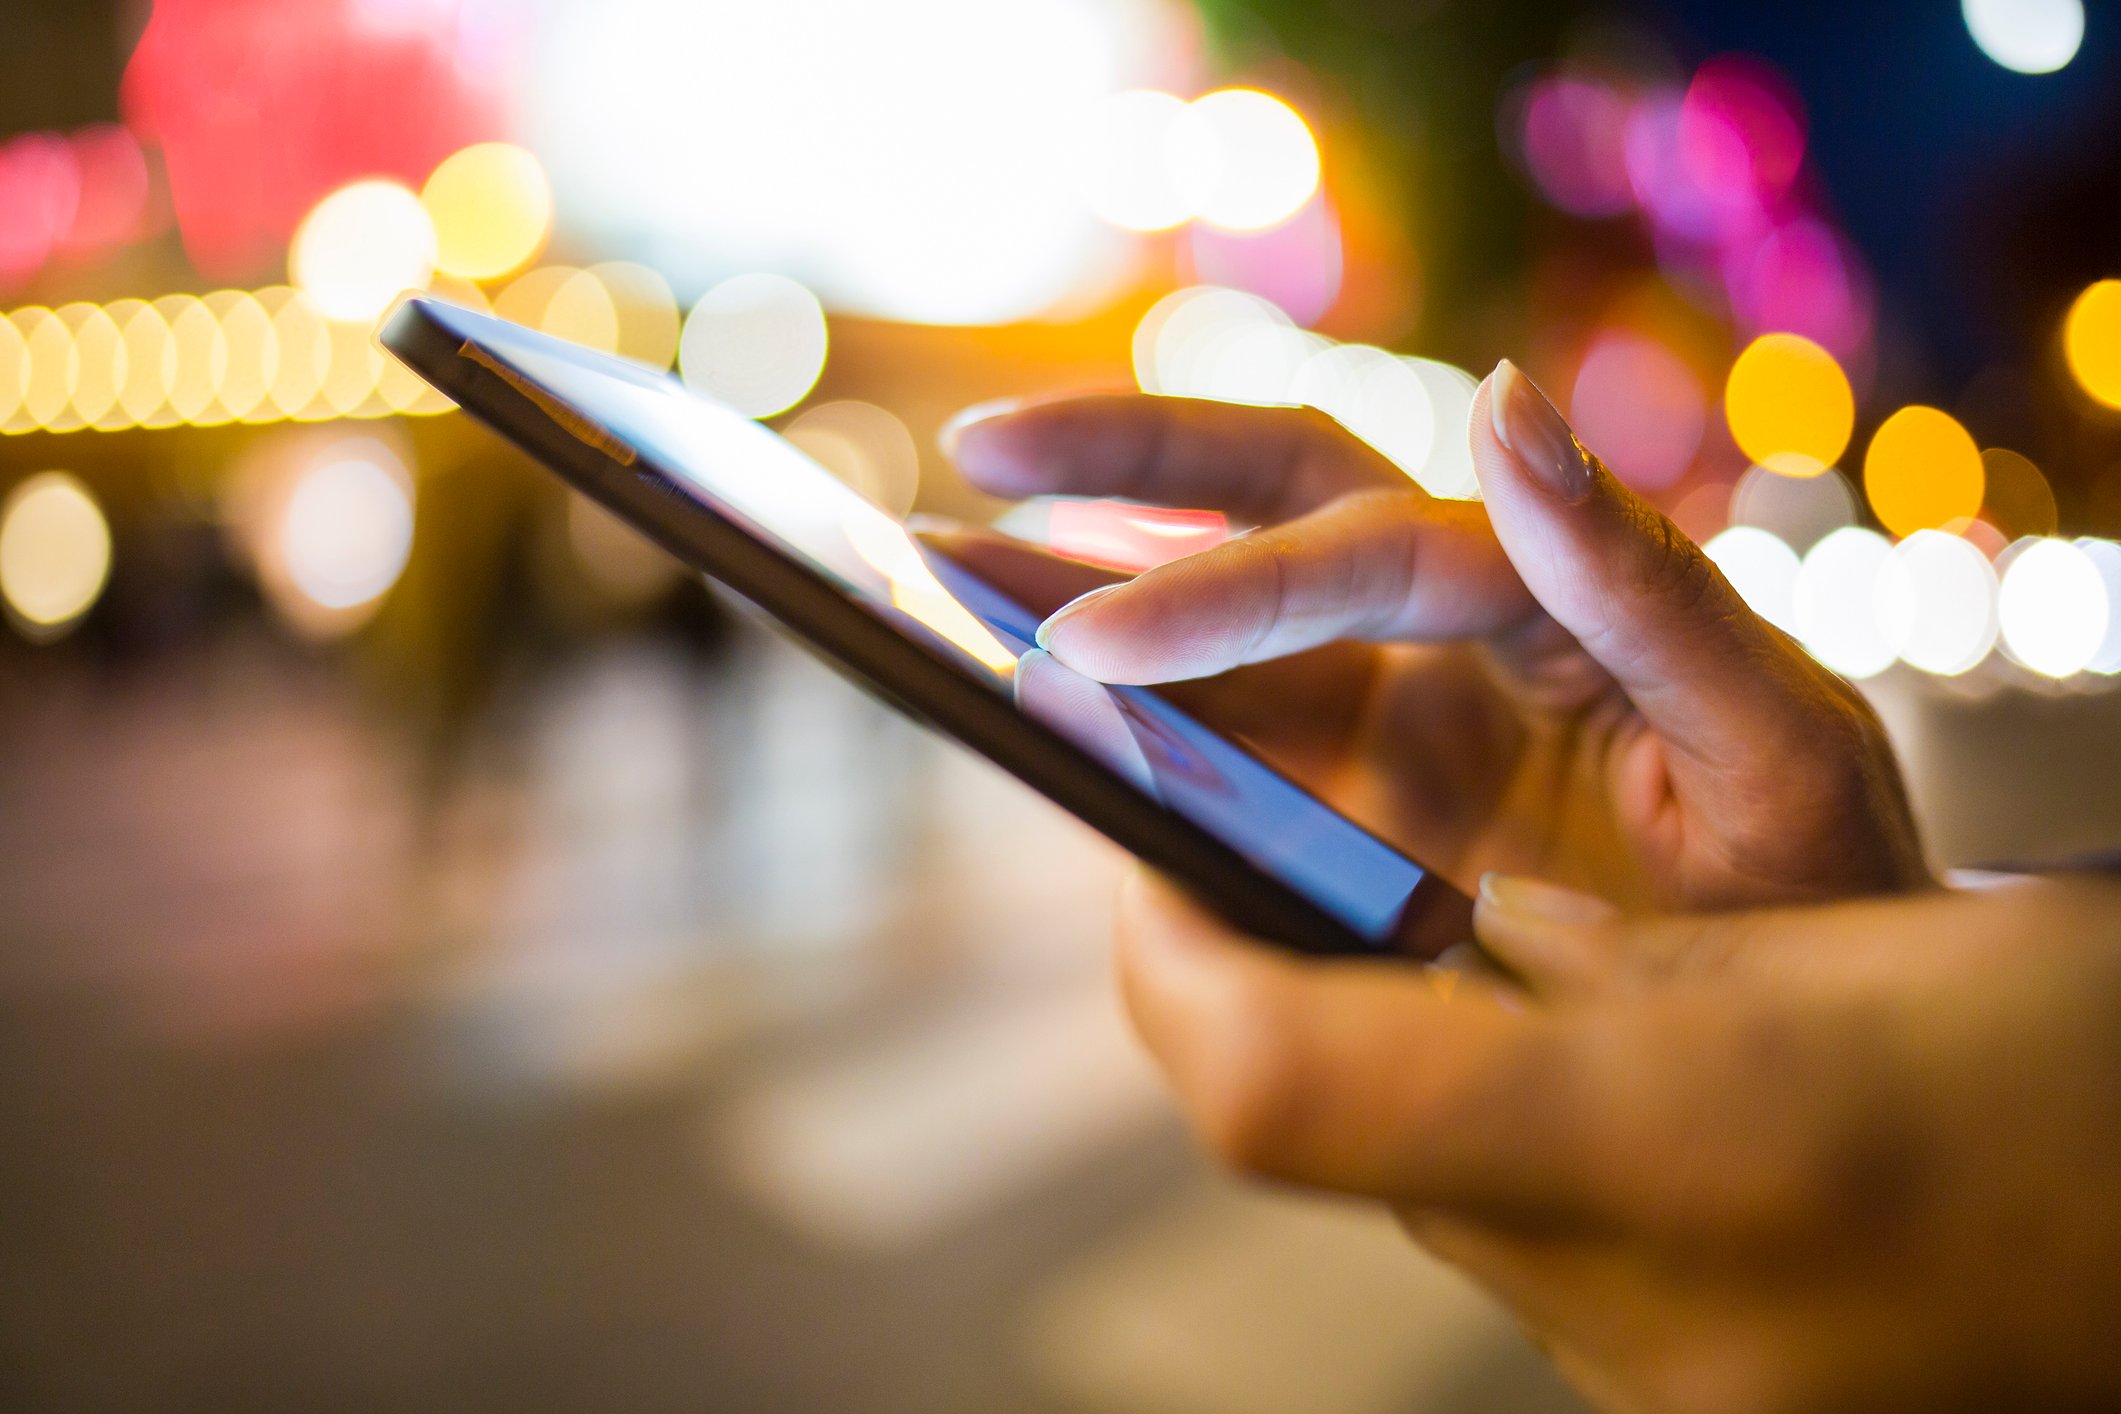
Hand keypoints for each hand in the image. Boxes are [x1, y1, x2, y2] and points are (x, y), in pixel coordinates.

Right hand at [940, 363, 1925, 908]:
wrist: (1830, 1039)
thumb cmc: (1827, 890)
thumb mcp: (1775, 741)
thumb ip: (1647, 581)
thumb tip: (1504, 403)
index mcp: (1546, 592)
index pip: (1359, 548)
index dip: (1223, 592)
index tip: (1094, 648)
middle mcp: (1453, 629)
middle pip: (1266, 489)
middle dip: (1119, 460)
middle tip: (972, 456)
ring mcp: (1391, 714)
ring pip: (1211, 615)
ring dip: (1076, 581)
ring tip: (937, 574)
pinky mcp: (1346, 807)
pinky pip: (1211, 746)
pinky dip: (1117, 724)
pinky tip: (1025, 712)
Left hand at [1115, 867, 2120, 1411]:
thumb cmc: (2076, 1070)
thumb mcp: (1834, 938)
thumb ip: (1599, 949)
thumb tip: (1451, 932)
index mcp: (1656, 1138)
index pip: (1266, 1078)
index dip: (1166, 956)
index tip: (1152, 843)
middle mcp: (1622, 1298)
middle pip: (1323, 1139)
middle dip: (1272, 989)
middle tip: (1281, 848)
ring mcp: (1649, 1375)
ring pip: (1417, 1187)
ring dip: (1402, 1057)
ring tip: (1472, 933)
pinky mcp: (1678, 1392)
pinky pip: (1516, 1236)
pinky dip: (1506, 1125)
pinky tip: (1591, 1049)